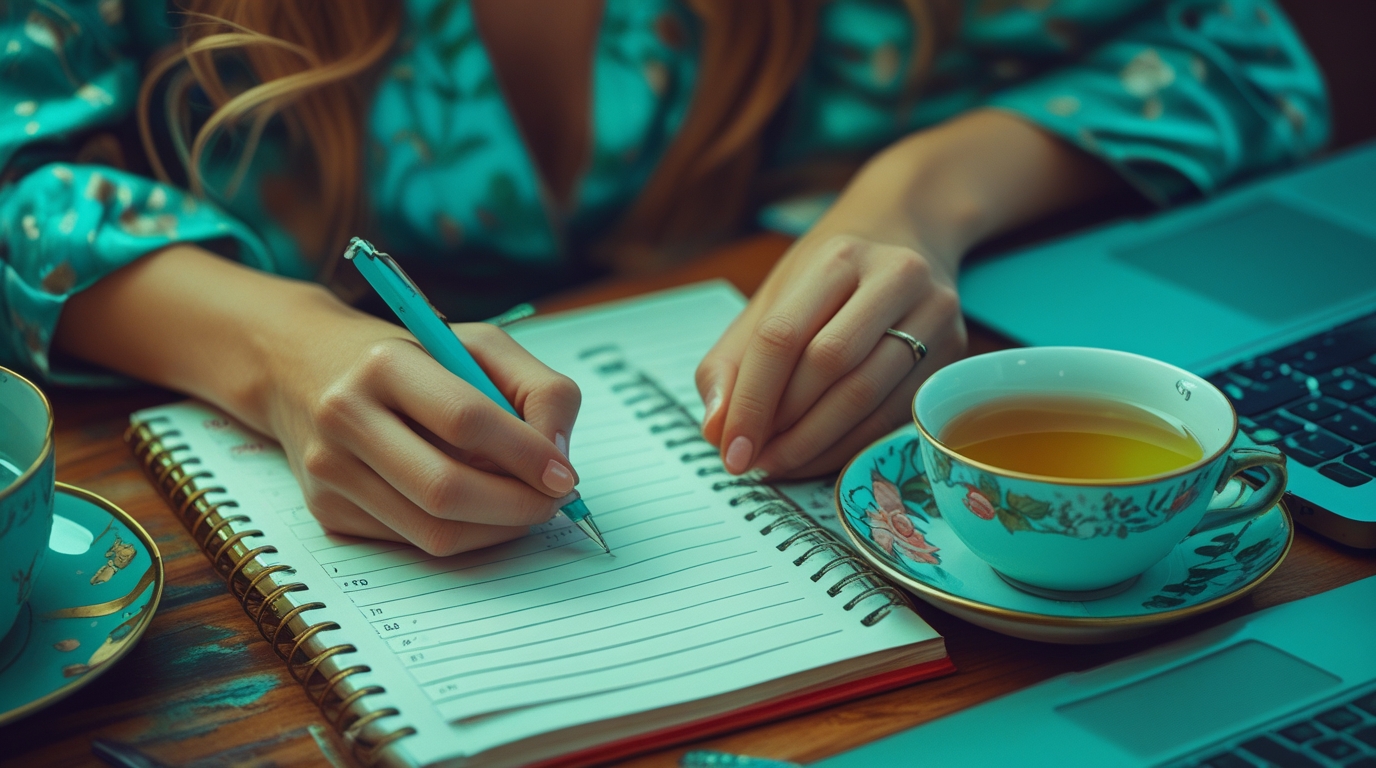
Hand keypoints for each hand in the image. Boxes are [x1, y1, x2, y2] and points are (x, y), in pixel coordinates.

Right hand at [263, 306, 581, 555]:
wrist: (305, 366)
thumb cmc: (414, 357)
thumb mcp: (480, 346)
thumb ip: (540, 390)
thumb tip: (559, 457)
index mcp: (385, 363)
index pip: (466, 419)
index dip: (525, 454)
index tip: (564, 475)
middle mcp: (345, 415)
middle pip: (446, 489)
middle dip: (517, 506)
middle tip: (552, 503)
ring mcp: (328, 469)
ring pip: (433, 531)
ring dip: (497, 530)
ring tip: (524, 506)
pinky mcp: (326, 509)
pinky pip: (413, 543)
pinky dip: (463, 535)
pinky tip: (478, 508)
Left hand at [696, 232, 966, 477]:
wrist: (908, 239)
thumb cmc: (830, 279)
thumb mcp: (773, 300)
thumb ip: (732, 363)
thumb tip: (717, 430)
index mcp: (838, 258)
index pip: (782, 336)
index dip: (751, 400)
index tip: (728, 448)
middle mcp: (895, 277)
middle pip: (828, 365)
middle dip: (783, 425)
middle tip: (753, 460)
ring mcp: (935, 313)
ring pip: (867, 395)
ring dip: (814, 443)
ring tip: (779, 462)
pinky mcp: (956, 352)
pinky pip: (895, 414)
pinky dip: (849, 446)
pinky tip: (818, 455)